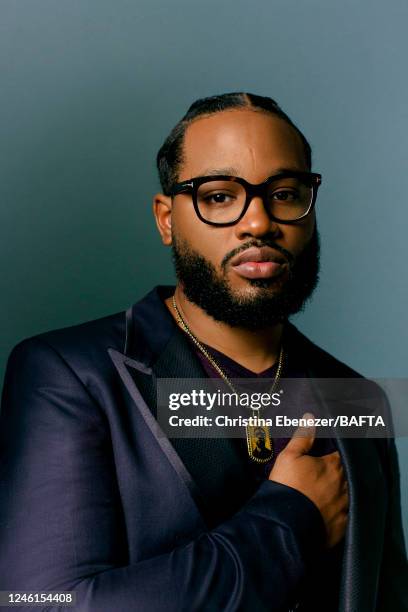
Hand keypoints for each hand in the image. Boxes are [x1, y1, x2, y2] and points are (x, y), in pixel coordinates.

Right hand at [269, 412, 348, 547]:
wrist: (286, 524)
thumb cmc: (288, 485)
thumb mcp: (290, 456)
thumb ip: (302, 437)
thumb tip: (310, 417)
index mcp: (334, 465)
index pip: (340, 455)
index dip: (333, 454)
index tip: (326, 455)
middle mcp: (345, 485)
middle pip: (346, 474)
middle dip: (338, 473)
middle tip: (323, 474)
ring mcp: (345, 506)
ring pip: (348, 495)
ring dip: (340, 492)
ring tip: (325, 493)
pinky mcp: (342, 526)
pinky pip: (345, 515)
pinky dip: (339, 512)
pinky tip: (329, 511)